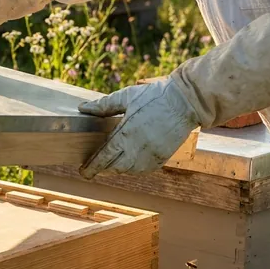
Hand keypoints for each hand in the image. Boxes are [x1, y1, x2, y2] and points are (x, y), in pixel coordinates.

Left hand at [77, 79, 200, 179]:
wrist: (187, 101)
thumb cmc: (154, 96)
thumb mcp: (126, 97)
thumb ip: (104, 106)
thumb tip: (83, 108)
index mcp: (126, 132)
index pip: (104, 156)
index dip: (92, 167)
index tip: (84, 172)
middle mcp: (138, 148)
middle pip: (114, 167)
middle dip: (102, 168)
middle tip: (93, 167)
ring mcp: (151, 154)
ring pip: (128, 171)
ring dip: (117, 169)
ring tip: (109, 164)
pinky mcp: (162, 157)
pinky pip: (143, 170)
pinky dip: (133, 169)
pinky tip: (128, 163)